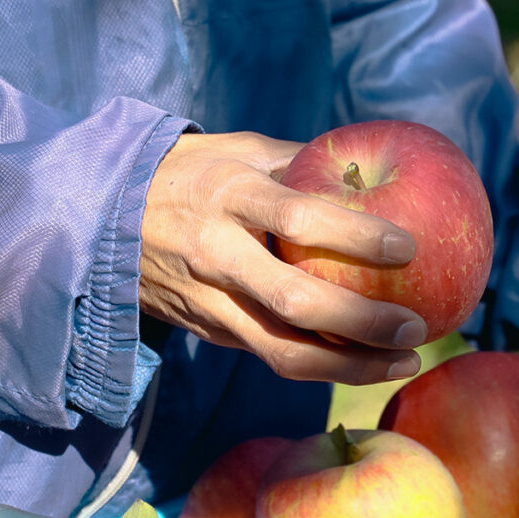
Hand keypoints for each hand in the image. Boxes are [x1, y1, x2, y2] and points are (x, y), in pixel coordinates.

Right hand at [139, 131, 426, 384]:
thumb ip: (302, 162)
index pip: (298, 218)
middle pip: (295, 304)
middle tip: (417, 328)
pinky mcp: (208, 332)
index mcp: (227, 196)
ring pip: (282, 352)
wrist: (101, 217)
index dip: (355, 235)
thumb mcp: (239, 151)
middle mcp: (215, 255)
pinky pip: (271, 355)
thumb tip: (372, 170)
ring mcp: (207, 303)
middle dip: (363, 324)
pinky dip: (323, 364)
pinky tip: (366, 361)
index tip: (409, 248)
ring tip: (404, 362)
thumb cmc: (191, 174)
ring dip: (350, 366)